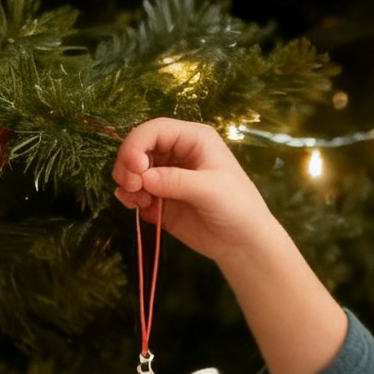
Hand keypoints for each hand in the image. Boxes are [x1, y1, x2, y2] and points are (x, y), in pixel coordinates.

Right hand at [111, 119, 283, 266]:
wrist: (244, 244)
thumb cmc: (238, 208)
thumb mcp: (211, 190)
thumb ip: (176, 181)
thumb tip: (143, 177)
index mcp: (193, 139)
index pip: (155, 130)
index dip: (137, 144)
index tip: (134, 167)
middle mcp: (178, 153)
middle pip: (138, 148)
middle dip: (128, 166)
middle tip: (132, 187)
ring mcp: (167, 176)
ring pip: (133, 171)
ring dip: (128, 184)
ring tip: (139, 202)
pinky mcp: (161, 199)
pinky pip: (136, 192)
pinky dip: (132, 199)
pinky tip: (143, 210)